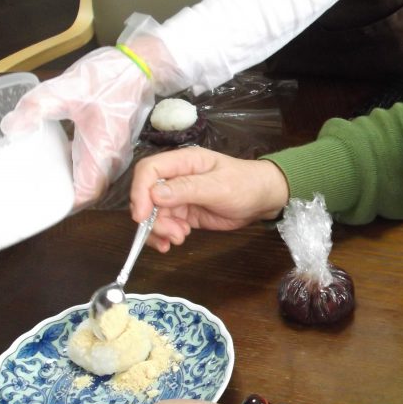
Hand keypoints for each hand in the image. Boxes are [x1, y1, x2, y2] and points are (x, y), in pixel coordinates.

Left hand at [1, 46, 154, 208]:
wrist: (140, 67)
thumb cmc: (109, 78)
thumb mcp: (65, 88)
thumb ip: (35, 108)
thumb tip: (11, 129)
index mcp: (102, 152)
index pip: (85, 194)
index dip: (63, 205)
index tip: (38, 204)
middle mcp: (112, 159)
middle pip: (88, 191)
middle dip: (62, 196)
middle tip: (31, 193)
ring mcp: (115, 153)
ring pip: (92, 181)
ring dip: (70, 183)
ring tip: (40, 179)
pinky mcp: (114, 145)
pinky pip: (95, 167)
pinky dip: (76, 169)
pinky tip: (56, 157)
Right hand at [131, 147, 289, 251]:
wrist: (262, 200)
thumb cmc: (245, 185)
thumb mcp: (219, 186)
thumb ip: (188, 189)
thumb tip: (155, 194)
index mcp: (183, 162)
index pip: (149, 170)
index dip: (140, 191)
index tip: (142, 215)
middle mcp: (176, 177)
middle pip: (147, 196)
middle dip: (153, 218)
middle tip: (172, 234)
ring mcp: (179, 196)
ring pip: (154, 213)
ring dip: (161, 229)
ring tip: (180, 238)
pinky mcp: (184, 213)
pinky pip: (165, 224)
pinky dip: (165, 235)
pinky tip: (175, 242)